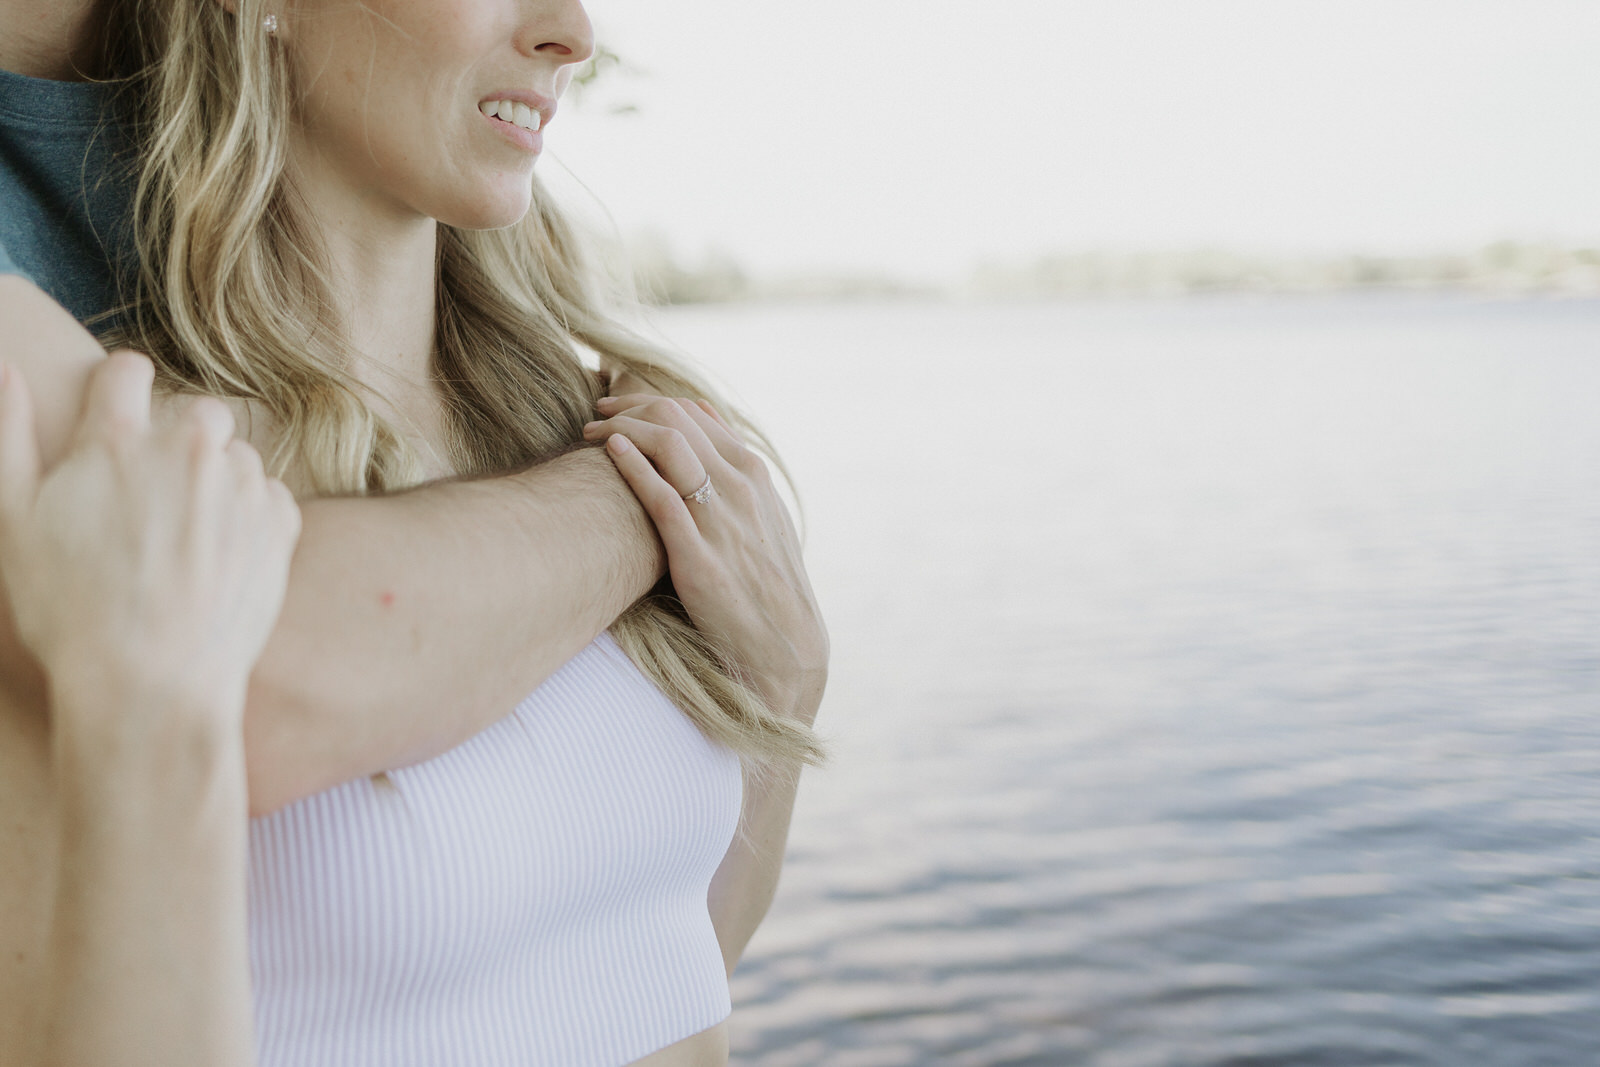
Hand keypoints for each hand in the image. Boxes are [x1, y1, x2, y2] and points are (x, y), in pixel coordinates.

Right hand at [0, 353, 301, 720]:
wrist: (152, 684)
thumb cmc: (69, 611)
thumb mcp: (13, 523)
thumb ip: (8, 435)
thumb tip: (5, 368)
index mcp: (118, 442)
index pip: (127, 370)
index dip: (120, 389)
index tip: (118, 416)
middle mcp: (187, 451)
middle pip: (196, 411)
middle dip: (178, 439)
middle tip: (155, 497)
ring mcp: (241, 486)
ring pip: (236, 456)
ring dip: (217, 479)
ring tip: (185, 538)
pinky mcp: (280, 523)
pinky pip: (270, 495)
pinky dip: (251, 514)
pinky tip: (219, 556)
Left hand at [584, 394, 827, 722]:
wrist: (785, 646)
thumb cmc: (766, 584)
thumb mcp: (763, 518)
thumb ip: (736, 477)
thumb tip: (706, 433)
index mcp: (754, 473)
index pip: (694, 412)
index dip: (647, 402)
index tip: (617, 410)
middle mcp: (741, 486)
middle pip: (675, 418)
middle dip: (627, 408)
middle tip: (595, 416)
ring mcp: (722, 519)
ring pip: (669, 445)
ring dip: (622, 428)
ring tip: (589, 433)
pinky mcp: (700, 557)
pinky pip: (663, 498)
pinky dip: (634, 467)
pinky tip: (610, 453)